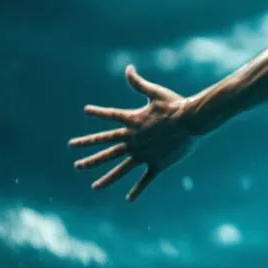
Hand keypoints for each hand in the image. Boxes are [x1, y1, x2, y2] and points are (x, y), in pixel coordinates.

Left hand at [70, 65, 197, 201]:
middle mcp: (133, 140)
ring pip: (120, 168)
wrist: (191, 121)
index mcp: (132, 121)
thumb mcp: (155, 93)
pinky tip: (128, 199)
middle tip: (76, 164)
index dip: (98, 112)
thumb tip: (127, 68)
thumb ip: (138, 83)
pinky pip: (145, 179)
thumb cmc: (176, 105)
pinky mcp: (157, 164)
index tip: (87, 110)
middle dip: (90, 157)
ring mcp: (143, 154)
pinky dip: (137, 189)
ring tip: (94, 186)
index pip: (110, 116)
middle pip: (107, 149)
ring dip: (106, 178)